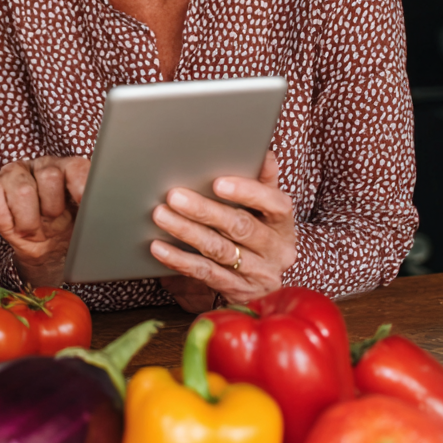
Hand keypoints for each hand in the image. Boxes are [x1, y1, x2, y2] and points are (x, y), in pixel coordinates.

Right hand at [0, 156, 89, 287]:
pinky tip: (13, 222)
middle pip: (49, 176)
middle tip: (52, 222)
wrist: (48, 250)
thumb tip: (110, 205)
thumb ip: (97, 207)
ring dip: (29, 220)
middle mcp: (41, 164)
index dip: (80, 184)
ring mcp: (14, 172)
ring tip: (34, 228)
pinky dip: (4, 215)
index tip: (82, 203)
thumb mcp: (88, 220)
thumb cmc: (69, 231)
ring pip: (23, 189)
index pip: (76, 166)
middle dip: (52, 209)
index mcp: (68, 168)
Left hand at [150, 151, 296, 308]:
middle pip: (240, 227)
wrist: (265, 274)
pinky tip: (159, 247)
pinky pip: (204, 273)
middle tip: (174, 195)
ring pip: (219, 250)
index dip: (247, 192)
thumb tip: (264, 152)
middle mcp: (276, 250)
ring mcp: (257, 273)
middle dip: (204, 210)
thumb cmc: (260, 227)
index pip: (274, 204)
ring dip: (187, 231)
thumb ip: (263, 179)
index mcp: (283, 223)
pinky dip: (179, 259)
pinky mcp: (236, 290)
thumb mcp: (267, 205)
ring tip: (161, 215)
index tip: (218, 183)